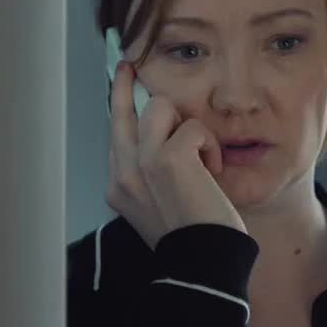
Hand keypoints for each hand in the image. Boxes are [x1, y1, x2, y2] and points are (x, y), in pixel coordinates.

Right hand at [105, 62, 246, 249]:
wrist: (202, 262)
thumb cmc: (193, 237)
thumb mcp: (159, 204)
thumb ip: (149, 174)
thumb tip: (159, 137)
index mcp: (119, 185)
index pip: (115, 133)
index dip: (119, 104)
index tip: (122, 79)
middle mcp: (122, 172)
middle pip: (120, 111)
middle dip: (125, 83)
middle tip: (129, 63)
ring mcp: (141, 162)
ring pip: (160, 107)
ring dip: (187, 125)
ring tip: (199, 157)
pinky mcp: (167, 158)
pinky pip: (193, 127)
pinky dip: (210, 147)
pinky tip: (211, 173)